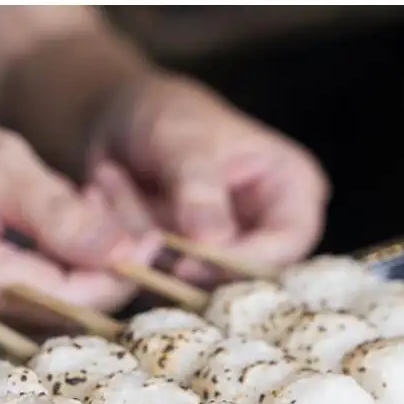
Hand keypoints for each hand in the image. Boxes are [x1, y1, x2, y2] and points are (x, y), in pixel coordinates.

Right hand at [0, 111, 156, 339]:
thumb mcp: (0, 161)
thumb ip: (59, 211)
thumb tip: (125, 253)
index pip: (61, 299)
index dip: (115, 275)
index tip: (151, 241)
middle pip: (58, 317)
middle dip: (103, 273)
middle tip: (120, 219)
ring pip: (48, 319)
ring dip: (82, 278)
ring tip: (87, 220)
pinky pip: (28, 317)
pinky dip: (56, 284)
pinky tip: (60, 245)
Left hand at [87, 74, 330, 283]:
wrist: (118, 123)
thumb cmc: (164, 116)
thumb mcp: (183, 140)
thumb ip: (199, 189)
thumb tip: (213, 243)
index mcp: (293, 189)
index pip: (288, 243)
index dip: (243, 261)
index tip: (188, 264)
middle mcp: (269, 230)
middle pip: (247, 277)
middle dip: (188, 265)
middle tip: (141, 241)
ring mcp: (228, 255)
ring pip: (199, 285)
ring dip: (150, 252)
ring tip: (116, 192)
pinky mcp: (190, 271)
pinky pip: (165, 286)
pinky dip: (134, 257)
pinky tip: (111, 206)